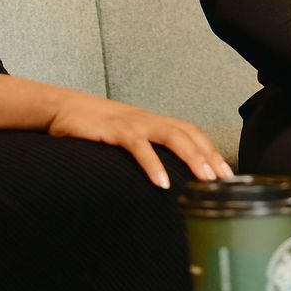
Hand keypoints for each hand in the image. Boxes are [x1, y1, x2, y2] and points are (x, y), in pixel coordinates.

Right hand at [45, 94, 232, 189]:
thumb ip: (145, 151)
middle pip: (189, 134)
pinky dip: (153, 164)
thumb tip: (164, 180)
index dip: (212, 151)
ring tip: (204, 180)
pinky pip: (138, 147)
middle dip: (209, 156)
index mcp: (155, 122)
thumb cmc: (97, 129)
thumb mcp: (126, 138)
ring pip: (172, 136)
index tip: (228, 174)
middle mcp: (150, 120)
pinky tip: (162, 182)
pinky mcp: (115, 130)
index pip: (192, 133)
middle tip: (224, 181)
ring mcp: (134, 123)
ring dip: (191, 157)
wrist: (62, 107)